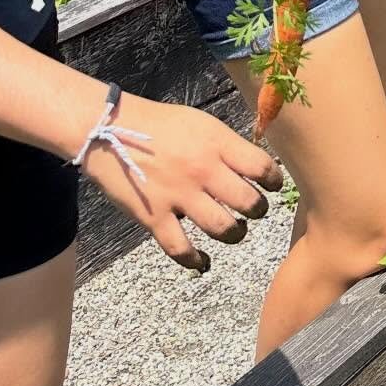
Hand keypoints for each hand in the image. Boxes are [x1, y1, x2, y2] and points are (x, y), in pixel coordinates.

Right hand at [80, 93, 283, 271]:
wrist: (111, 129)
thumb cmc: (160, 123)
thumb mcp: (202, 123)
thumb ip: (226, 146)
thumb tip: (252, 166)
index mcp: (217, 143)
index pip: (261, 167)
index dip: (274, 180)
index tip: (274, 186)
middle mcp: (203, 170)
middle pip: (248, 201)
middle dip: (258, 210)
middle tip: (255, 211)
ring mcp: (179, 196)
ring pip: (222, 228)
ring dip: (235, 234)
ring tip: (236, 231)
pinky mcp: (154, 217)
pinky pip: (180, 248)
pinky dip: (194, 260)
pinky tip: (202, 261)